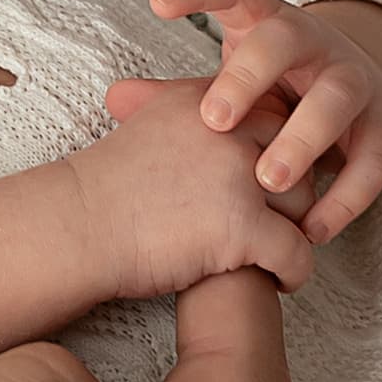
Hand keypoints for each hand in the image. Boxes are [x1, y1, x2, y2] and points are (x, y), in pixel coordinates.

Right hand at [79, 75, 325, 298]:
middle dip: (291, 192)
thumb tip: (220, 116)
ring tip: (276, 251)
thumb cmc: (107, 188)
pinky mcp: (242, 227)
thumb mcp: (150, 126)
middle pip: (296, 157)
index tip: (270, 181)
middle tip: (279, 220)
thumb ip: (190, 117)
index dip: (278, 153)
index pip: (275, 117)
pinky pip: (298, 252)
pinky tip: (280, 280)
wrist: (77, 227)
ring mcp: (237, 177)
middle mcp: (228, 129)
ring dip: (296, 230)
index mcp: (207, 102)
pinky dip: (295, 272)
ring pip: (304, 204)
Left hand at [131, 0, 381, 242]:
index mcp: (267, 20)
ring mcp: (356, 79)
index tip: (156, 4)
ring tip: (268, 180)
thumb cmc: (272, 91)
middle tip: (214, 121)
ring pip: (337, 97)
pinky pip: (374, 160)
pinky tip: (310, 229)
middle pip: (286, 38)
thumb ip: (178, 97)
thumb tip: (116, 99)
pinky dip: (345, 197)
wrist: (355, 99)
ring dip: (303, 138)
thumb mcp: (229, 84)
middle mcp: (315, 41)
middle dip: (250, 76)